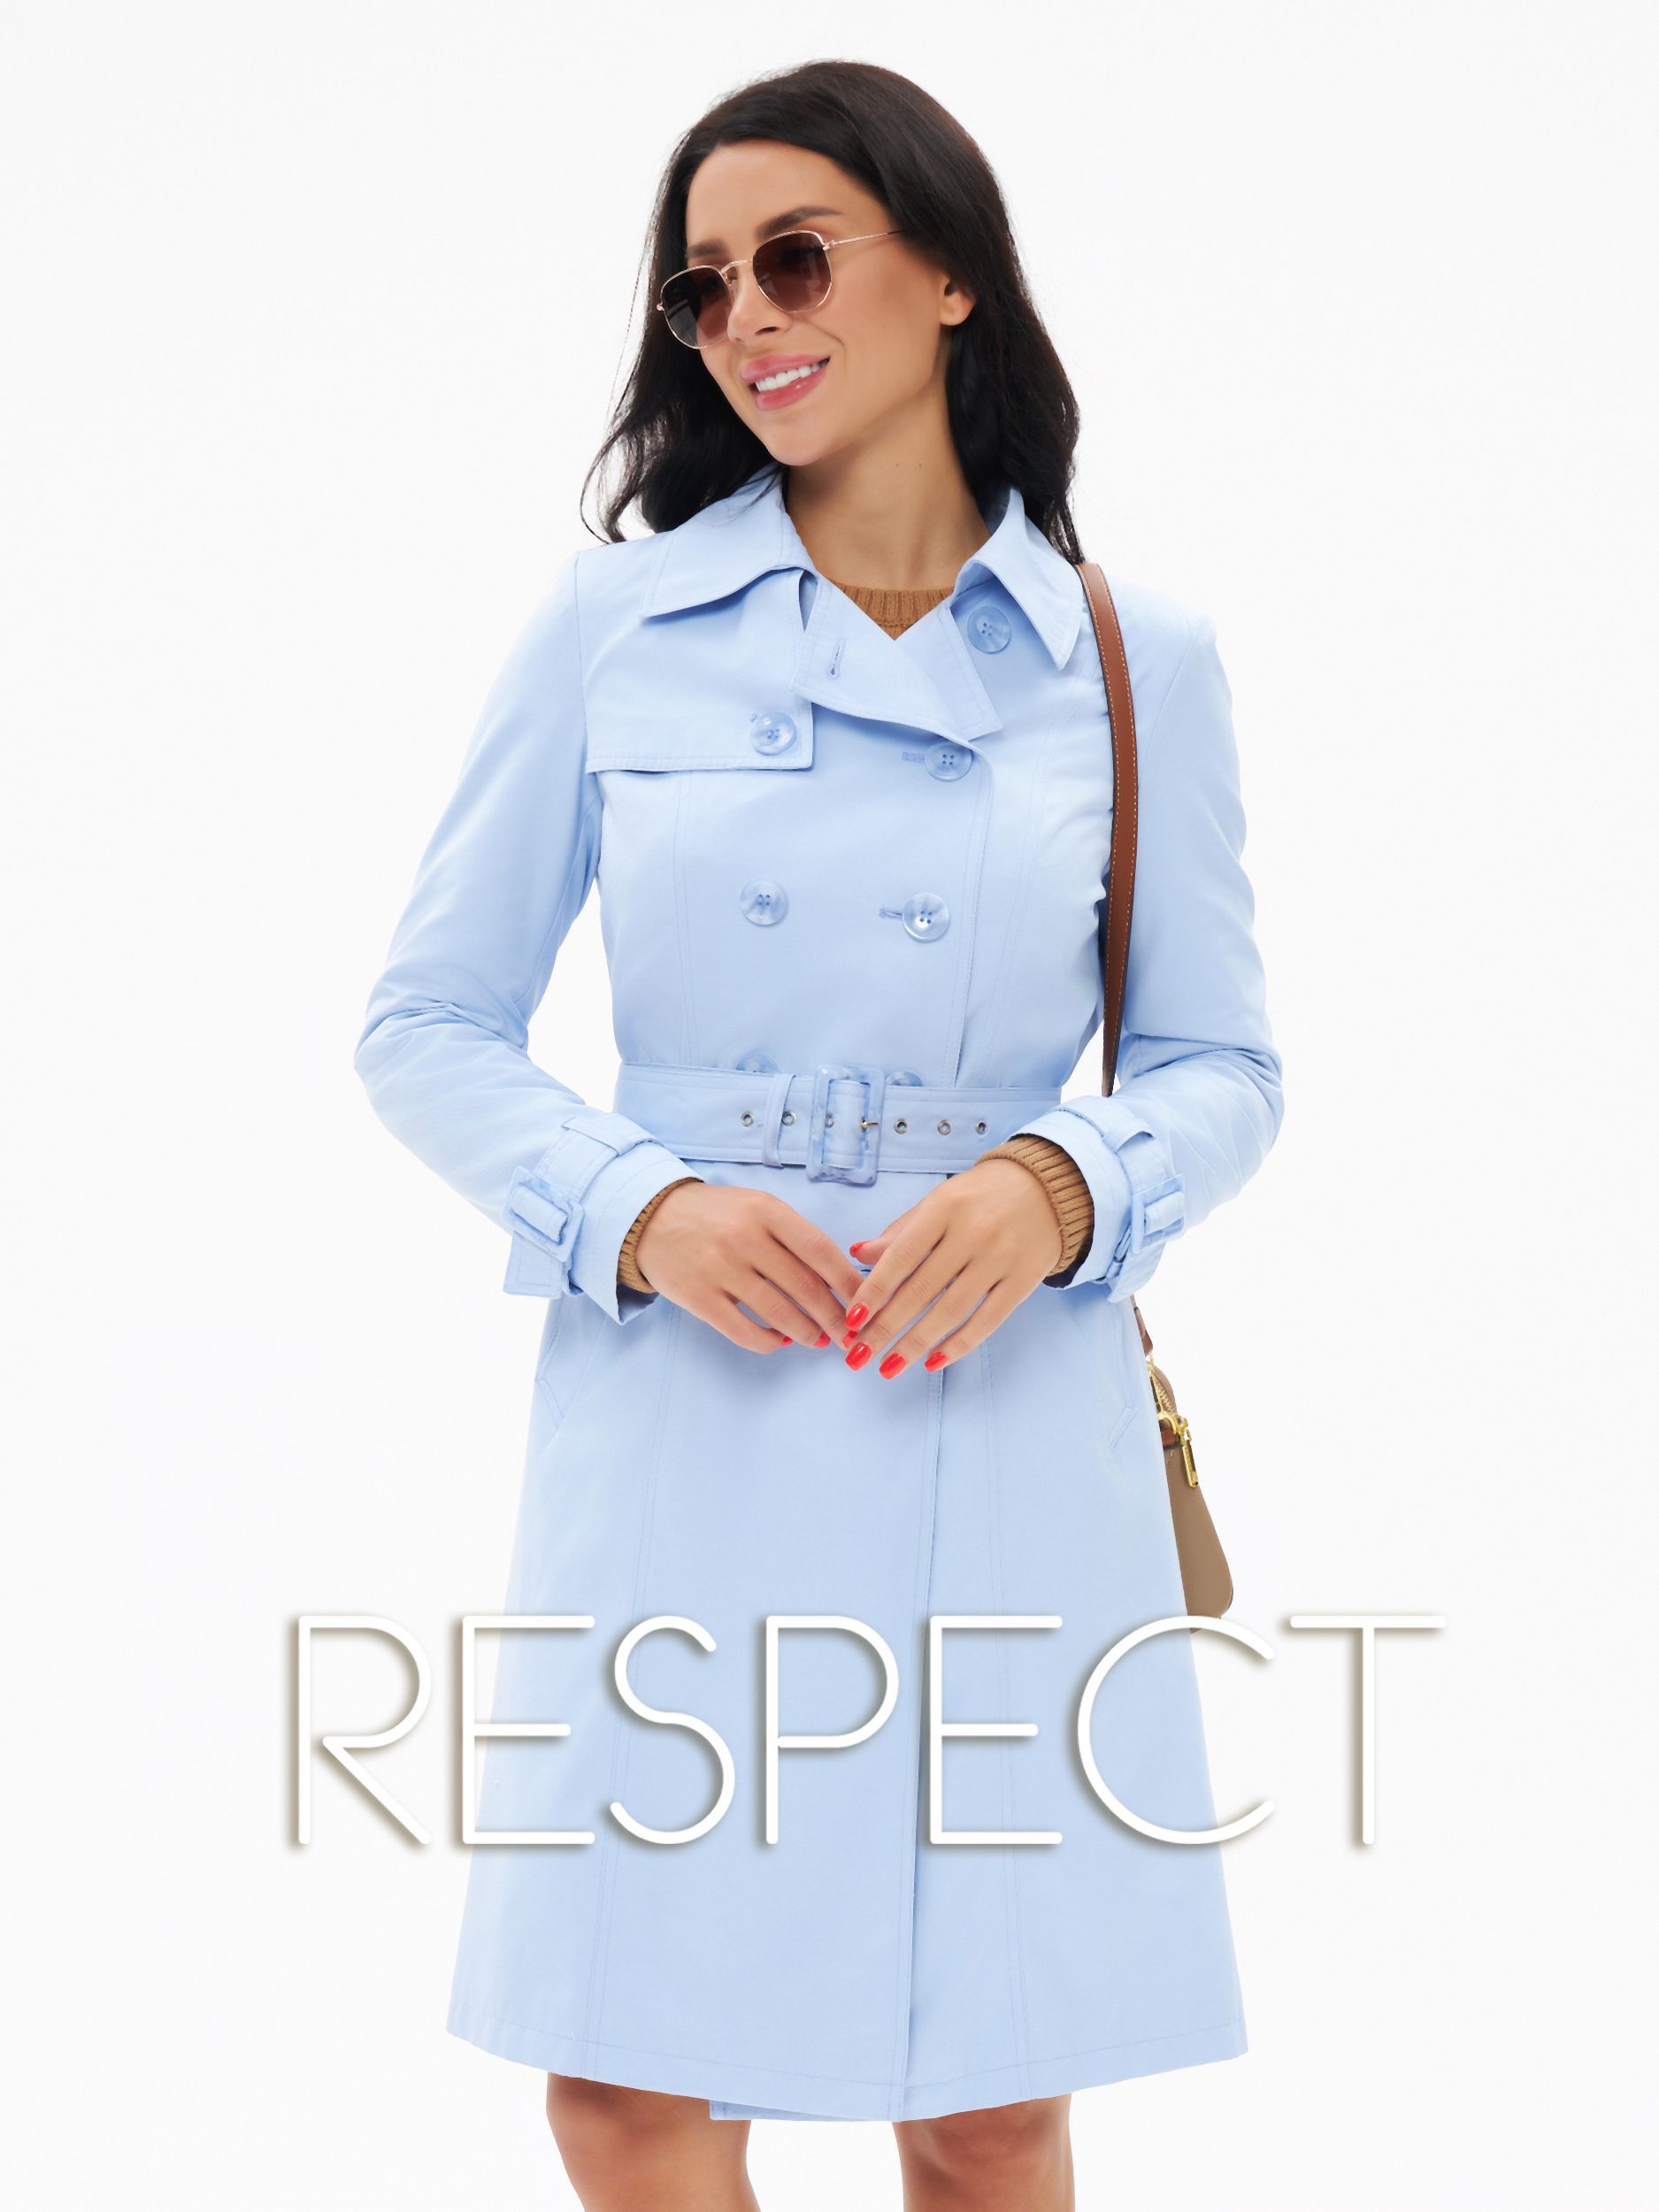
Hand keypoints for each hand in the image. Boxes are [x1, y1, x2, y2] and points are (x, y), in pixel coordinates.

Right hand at [635, 1181, 868, 1352]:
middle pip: (804, 1287)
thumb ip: (795, 1236)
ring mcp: (719, 1268)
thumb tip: (839, 1280)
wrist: (651, 1219)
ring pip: (779, 1313)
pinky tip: (781, 1340)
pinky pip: (745, 1331)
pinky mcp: (698, 1297)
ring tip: (820, 1340)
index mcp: (766, 1211)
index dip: (848, 1283)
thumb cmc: (717, 1216)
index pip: (820, 1250)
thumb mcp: (757, 1208)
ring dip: (808, 1333)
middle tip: (851, 1334)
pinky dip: (770, 1342)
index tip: (867, 1303)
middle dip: (835, 1317)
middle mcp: (744, 1238)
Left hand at [838, 1159, 1063, 1378]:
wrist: (1047, 1187)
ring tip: (889, 1367)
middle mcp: (973, 1232)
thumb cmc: (980, 1197)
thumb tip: (858, 1253)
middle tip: (858, 1355)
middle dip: (886, 1327)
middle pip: (922, 1289)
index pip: (902, 1256)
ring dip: (916, 1344)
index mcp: (944, 1208)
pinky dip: (959, 1344)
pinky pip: (988, 1320)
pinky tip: (933, 1362)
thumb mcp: (937, 1202)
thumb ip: (900, 1232)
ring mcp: (1001, 1258)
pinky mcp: (1024, 1280)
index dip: (875, 1291)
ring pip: (952, 1310)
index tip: (852, 1321)